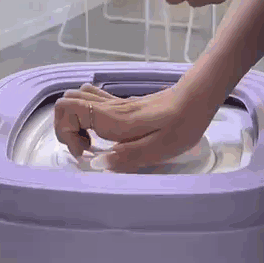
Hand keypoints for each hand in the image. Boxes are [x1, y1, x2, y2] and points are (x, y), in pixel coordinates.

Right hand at [54, 83, 215, 171]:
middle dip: (65, 128)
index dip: (66, 132)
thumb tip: (100, 164)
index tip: (85, 152)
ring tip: (92, 141)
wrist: (197, 98)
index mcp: (114, 118)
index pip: (68, 108)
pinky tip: (105, 132)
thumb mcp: (160, 147)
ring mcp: (116, 103)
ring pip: (78, 98)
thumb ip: (128, 156)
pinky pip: (93, 100)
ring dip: (75, 120)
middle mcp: (110, 107)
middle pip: (66, 101)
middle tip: (85, 148)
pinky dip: (88, 115)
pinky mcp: (124, 104)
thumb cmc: (182, 123)